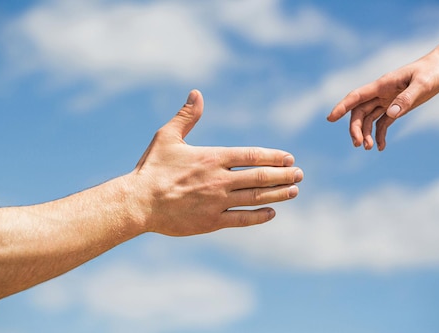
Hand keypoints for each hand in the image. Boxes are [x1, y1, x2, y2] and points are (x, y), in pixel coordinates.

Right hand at [128, 90, 302, 235]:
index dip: (274, 157)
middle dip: (284, 175)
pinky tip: (271, 212)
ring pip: (255, 197)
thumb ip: (186, 117)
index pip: (252, 156)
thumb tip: (196, 93)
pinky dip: (259, 216)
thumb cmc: (151, 169)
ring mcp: (217, 202)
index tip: (289, 159)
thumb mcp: (167, 137)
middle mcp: (219, 180)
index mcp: (212, 158)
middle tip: (300, 174)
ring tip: (294, 191)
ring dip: (278, 194)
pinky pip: (242, 219)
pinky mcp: (211, 222)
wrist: (137, 203)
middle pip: (260, 177)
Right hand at [327, 50, 438, 150]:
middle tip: (359, 145)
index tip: (330, 118)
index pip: (356, 96)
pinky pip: (382, 122)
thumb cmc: (433, 71)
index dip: (342, 107)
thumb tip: (391, 114)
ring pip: (369, 119)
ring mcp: (388, 100)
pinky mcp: (397, 106)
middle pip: (359, 112)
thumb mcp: (423, 84)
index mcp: (383, 84)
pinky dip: (379, 135)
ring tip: (368, 148)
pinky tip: (380, 147)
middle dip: (356, 128)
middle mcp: (381, 93)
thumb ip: (407, 98)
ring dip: (366, 134)